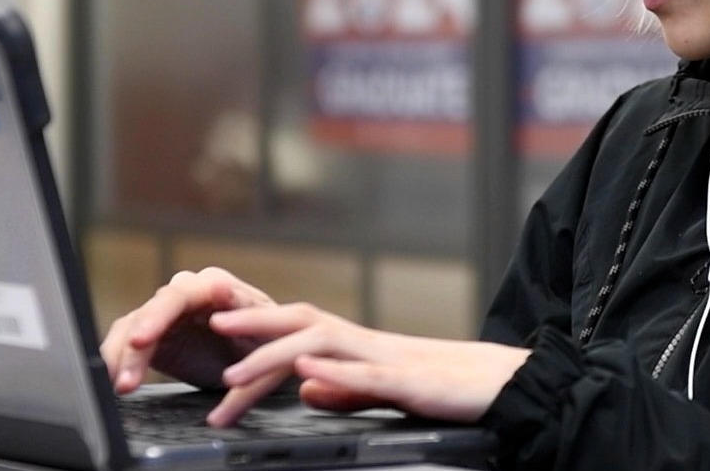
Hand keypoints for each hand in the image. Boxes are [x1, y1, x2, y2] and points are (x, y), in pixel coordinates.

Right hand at [99, 267, 276, 394]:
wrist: (262, 355)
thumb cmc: (268, 334)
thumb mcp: (264, 323)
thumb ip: (242, 306)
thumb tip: (219, 287)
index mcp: (211, 285)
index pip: (177, 296)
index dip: (156, 317)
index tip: (142, 340)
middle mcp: (182, 294)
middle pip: (148, 313)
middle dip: (132, 343)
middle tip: (122, 374)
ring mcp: (165, 315)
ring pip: (132, 331)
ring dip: (122, 359)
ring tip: (120, 387)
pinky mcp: (153, 338)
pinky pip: (127, 347)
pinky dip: (118, 365)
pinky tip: (114, 383)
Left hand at [208, 303, 530, 427]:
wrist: (500, 386)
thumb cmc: (441, 389)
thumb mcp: (380, 389)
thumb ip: (343, 387)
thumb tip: (304, 389)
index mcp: (355, 346)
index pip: (296, 330)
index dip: (254, 326)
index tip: (212, 329)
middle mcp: (365, 343)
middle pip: (300, 320)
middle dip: (252, 321)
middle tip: (208, 323)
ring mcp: (386, 358)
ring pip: (322, 343)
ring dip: (275, 353)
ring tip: (235, 370)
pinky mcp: (410, 381)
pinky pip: (365, 373)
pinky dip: (333, 373)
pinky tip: (306, 377)